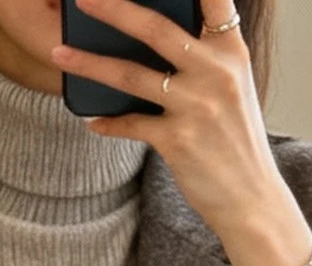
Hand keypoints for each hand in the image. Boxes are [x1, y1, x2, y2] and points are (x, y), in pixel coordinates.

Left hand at [52, 0, 311, 265]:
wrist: (252, 199)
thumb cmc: (235, 140)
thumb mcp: (233, 87)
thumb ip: (204, 55)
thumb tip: (149, 33)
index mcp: (232, 51)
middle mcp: (216, 72)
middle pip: (155, 27)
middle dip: (113, 7)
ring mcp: (196, 106)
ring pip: (130, 75)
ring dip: (89, 63)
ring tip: (59, 52)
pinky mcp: (177, 141)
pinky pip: (130, 123)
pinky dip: (107, 123)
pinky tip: (91, 120)